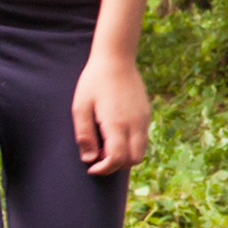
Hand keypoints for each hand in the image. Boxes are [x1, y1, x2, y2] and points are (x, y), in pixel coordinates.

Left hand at [74, 52, 151, 174]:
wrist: (116, 58)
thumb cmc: (93, 81)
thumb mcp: (80, 107)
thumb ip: (84, 135)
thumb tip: (89, 159)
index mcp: (117, 123)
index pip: (117, 159)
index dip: (104, 169)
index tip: (91, 168)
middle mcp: (134, 123)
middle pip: (133, 160)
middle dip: (116, 165)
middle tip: (99, 155)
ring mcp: (143, 118)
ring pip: (141, 151)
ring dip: (125, 156)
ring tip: (107, 144)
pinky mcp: (146, 113)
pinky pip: (143, 138)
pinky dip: (131, 144)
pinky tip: (116, 132)